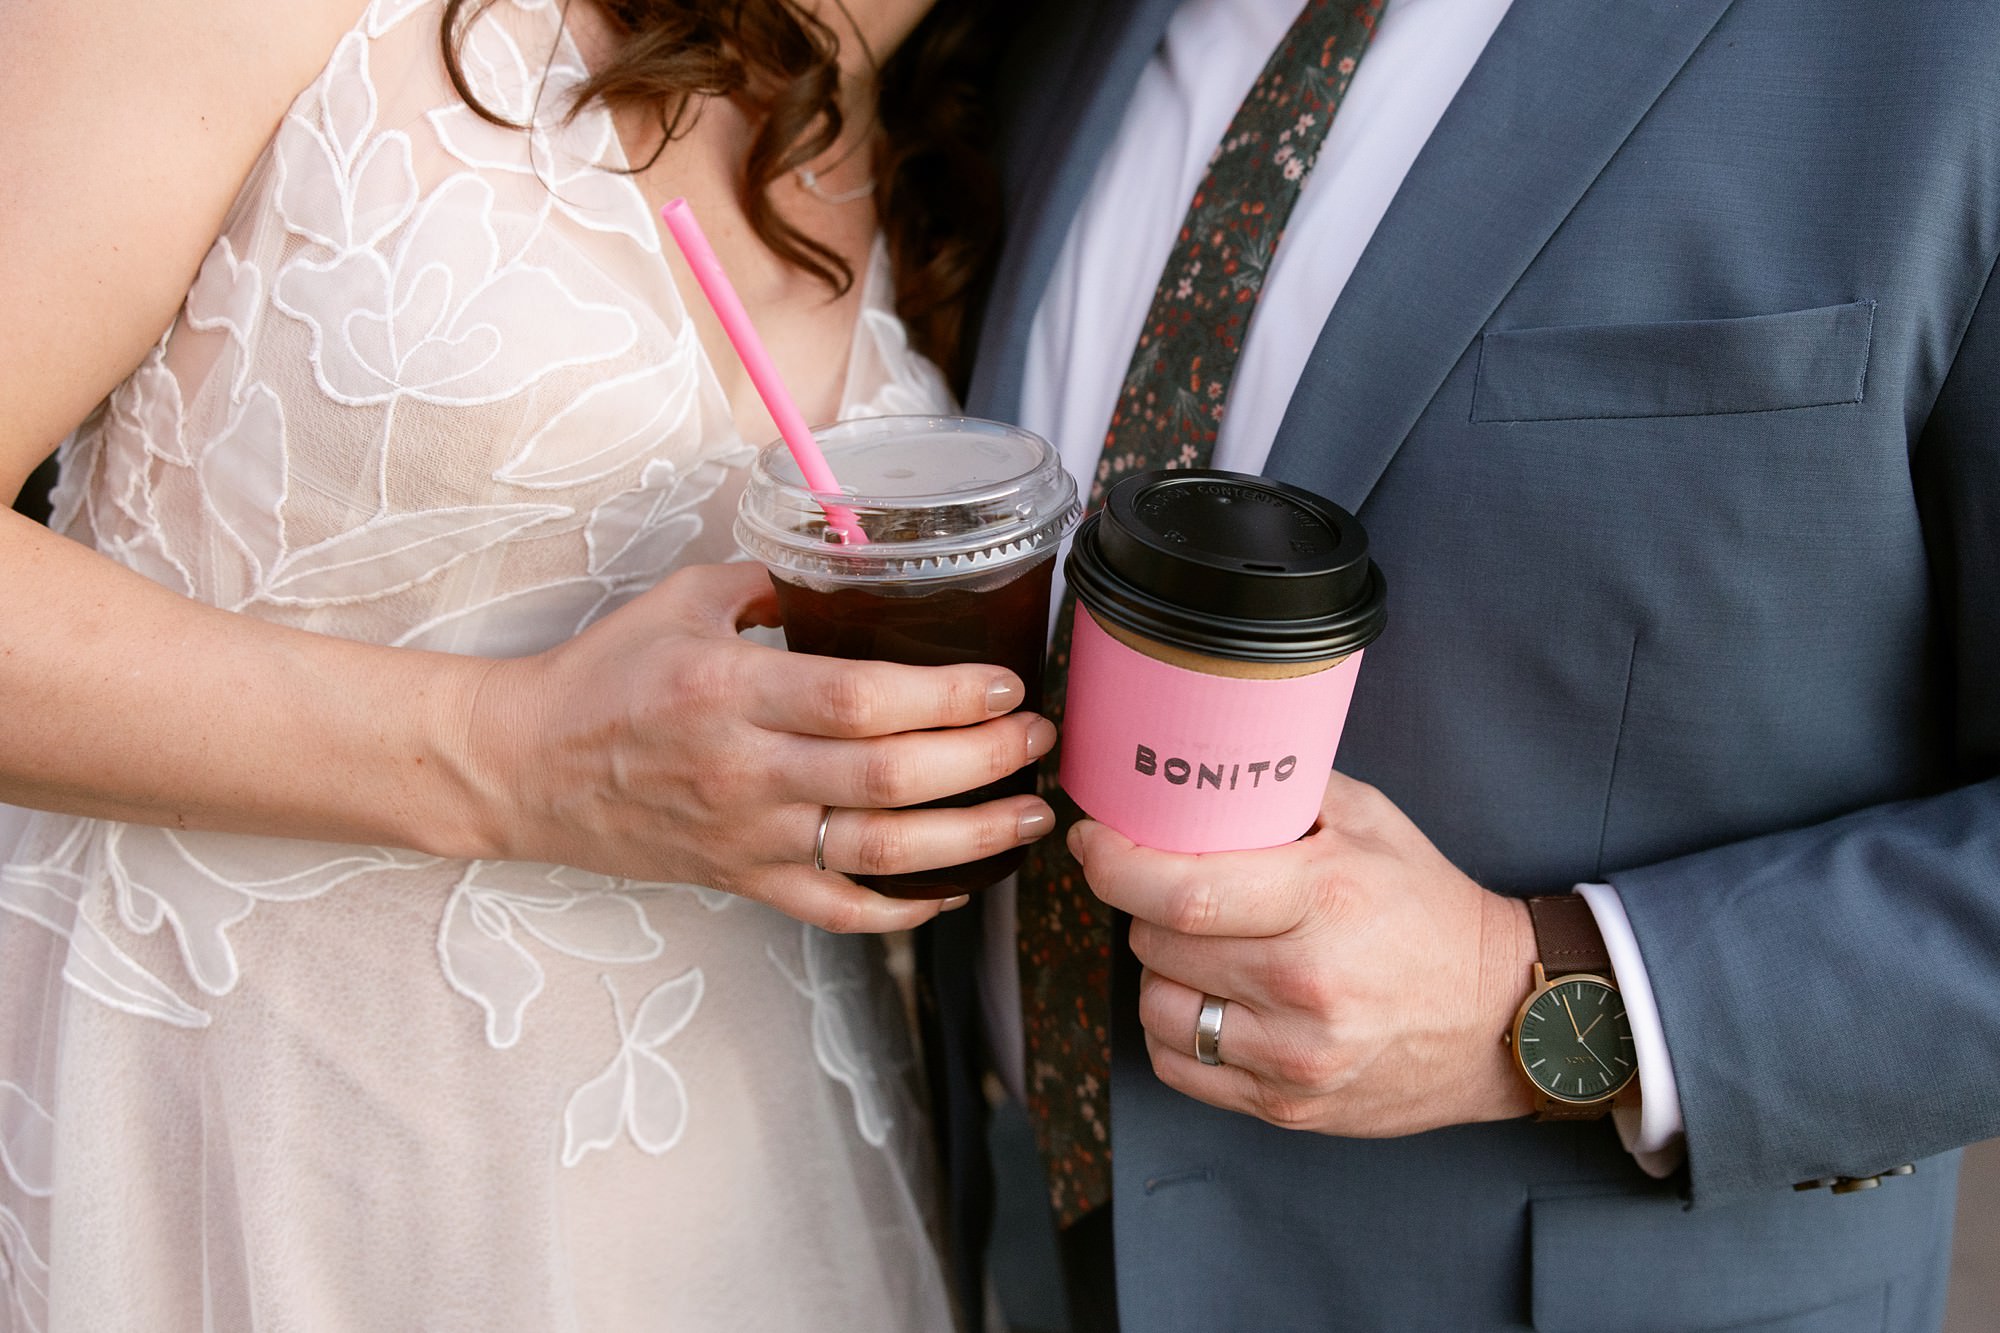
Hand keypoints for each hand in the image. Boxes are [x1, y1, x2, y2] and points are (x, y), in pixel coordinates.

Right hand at [459, 562, 1055, 931]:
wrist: (522, 768)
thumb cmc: (601, 675)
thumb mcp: (681, 599)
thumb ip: (772, 583)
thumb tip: (855, 568)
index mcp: (731, 689)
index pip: (863, 699)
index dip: (949, 697)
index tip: (1005, 683)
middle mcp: (746, 770)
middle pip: (890, 777)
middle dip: (985, 761)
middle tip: (1039, 741)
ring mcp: (747, 836)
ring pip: (880, 854)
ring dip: (972, 838)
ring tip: (1030, 815)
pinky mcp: (741, 880)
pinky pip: (837, 911)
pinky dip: (904, 909)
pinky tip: (957, 887)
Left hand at [1071, 770, 1538, 1134]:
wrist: (1500, 1014)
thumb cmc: (1425, 906)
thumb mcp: (1367, 819)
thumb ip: (1278, 787)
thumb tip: (1187, 764)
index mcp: (1325, 899)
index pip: (1182, 892)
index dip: (1115, 864)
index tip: (1092, 841)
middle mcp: (1308, 985)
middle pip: (1159, 943)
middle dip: (1146, 908)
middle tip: (1173, 890)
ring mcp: (1297, 1056)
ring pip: (1158, 1007)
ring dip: (1162, 971)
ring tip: (1203, 948)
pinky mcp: (1288, 1106)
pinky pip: (1178, 1065)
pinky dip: (1177, 1030)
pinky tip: (1214, 1000)